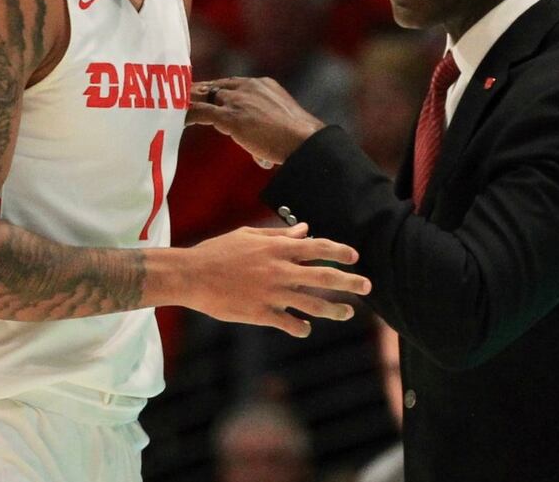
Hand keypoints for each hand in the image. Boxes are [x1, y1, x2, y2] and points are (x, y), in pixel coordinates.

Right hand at [180, 223, 370, 336]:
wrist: (191, 275)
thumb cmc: (218, 251)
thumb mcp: (249, 236)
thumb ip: (279, 235)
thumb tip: (304, 229)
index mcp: (277, 249)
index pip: (316, 247)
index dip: (338, 251)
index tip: (355, 256)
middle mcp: (279, 271)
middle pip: (323, 277)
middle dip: (349, 281)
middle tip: (367, 286)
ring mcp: (271, 294)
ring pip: (312, 304)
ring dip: (333, 309)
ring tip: (347, 313)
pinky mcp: (260, 313)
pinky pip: (288, 323)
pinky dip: (300, 327)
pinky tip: (306, 328)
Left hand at [187, 77, 326, 165]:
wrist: (304, 141)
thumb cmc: (298, 140)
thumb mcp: (282, 126)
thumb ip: (267, 133)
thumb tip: (261, 157)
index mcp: (262, 85)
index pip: (231, 84)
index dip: (215, 92)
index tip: (203, 97)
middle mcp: (248, 86)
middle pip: (214, 86)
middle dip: (197, 93)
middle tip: (179, 98)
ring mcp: (238, 100)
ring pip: (203, 96)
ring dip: (187, 102)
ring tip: (171, 107)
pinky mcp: (231, 116)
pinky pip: (200, 112)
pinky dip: (186, 115)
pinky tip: (174, 120)